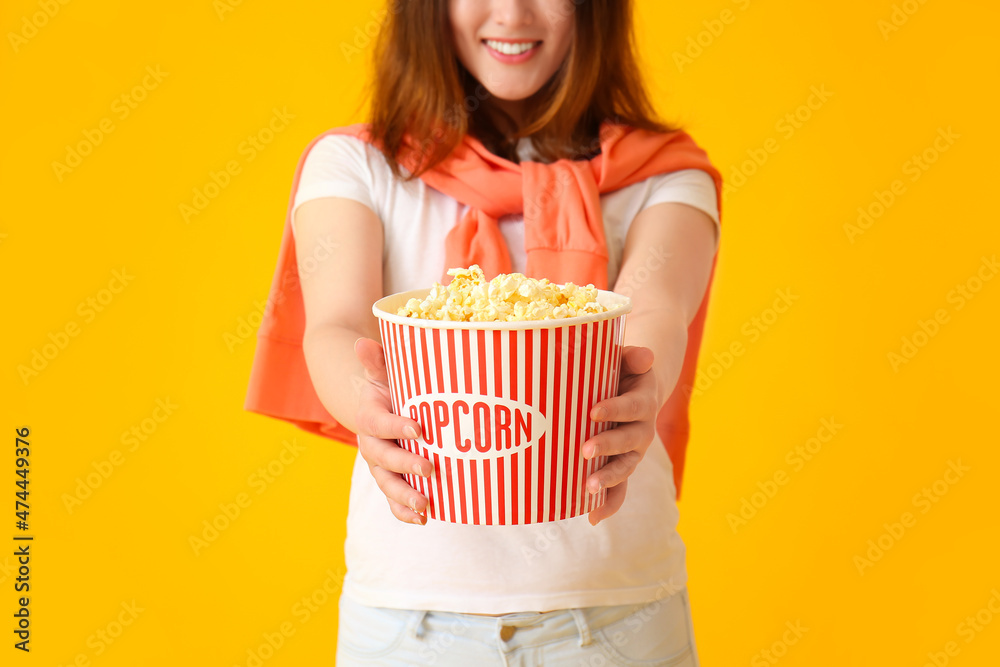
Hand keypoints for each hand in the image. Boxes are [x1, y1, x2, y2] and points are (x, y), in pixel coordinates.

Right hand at [354, 337, 433, 524]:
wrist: (380, 408)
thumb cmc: (391, 387)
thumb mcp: (385, 373)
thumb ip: (376, 361)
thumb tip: (362, 342)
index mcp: (369, 416)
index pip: (378, 424)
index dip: (396, 427)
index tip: (420, 429)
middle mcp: (370, 444)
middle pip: (382, 459)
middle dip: (405, 465)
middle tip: (430, 469)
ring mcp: (380, 464)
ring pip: (387, 483)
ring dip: (404, 497)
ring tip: (426, 507)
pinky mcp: (390, 478)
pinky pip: (392, 499)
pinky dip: (404, 511)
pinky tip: (424, 518)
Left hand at [583, 346, 657, 525]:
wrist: (635, 390)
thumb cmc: (621, 372)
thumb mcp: (627, 360)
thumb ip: (633, 357)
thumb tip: (644, 355)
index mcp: (643, 401)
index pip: (633, 406)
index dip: (616, 409)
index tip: (593, 410)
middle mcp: (642, 430)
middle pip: (628, 441)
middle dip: (608, 447)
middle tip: (585, 451)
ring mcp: (632, 451)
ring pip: (624, 468)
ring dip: (608, 479)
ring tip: (588, 489)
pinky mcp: (622, 465)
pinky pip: (619, 488)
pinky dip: (609, 503)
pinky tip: (593, 516)